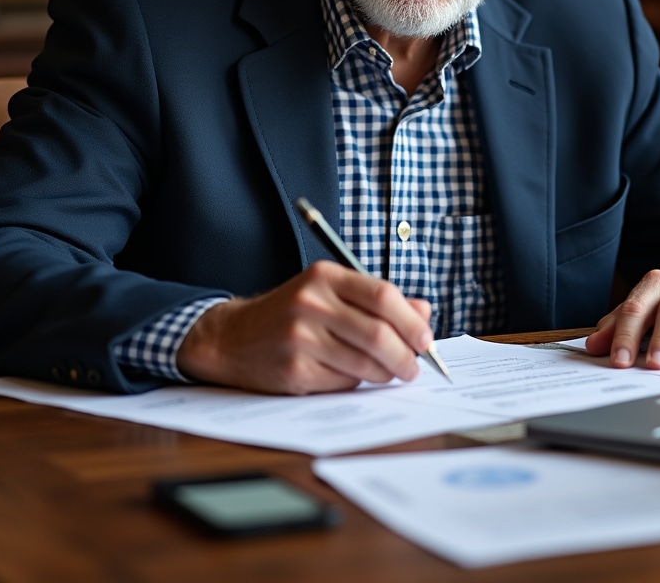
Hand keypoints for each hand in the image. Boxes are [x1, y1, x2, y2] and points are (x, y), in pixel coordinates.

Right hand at [175, 261, 432, 393]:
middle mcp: (311, 302)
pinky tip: (353, 376)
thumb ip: (377, 299)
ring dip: (386, 373)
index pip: (382, 295)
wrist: (234, 337)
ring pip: (364, 362)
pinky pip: (343, 381)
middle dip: (405, 355)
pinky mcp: (294, 370)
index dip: (411, 321)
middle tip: (414, 367)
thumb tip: (424, 312)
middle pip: (378, 333)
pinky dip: (357, 382)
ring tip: (389, 373)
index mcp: (324, 276)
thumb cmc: (292, 314)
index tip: (425, 339)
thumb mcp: (330, 293)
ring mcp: (300, 337)